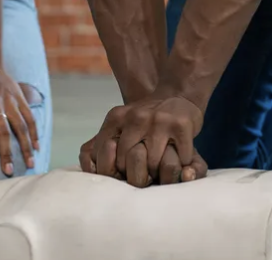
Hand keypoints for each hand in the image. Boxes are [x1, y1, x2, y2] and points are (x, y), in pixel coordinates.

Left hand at [0, 61, 39, 176]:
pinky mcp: (20, 100)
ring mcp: (11, 103)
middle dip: (6, 152)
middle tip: (9, 170)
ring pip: (20, 127)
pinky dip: (34, 132)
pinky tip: (36, 146)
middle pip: (3, 132)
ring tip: (29, 163)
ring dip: (25, 146)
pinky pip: (29, 118)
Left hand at [77, 92, 206, 187]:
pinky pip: (177, 158)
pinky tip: (179, 160)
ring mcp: (160, 120)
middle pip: (129, 162)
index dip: (114, 170)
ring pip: (153, 163)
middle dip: (137, 173)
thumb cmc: (146, 118)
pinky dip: (179, 164)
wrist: (178, 94)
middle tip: (145, 176)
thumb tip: (90, 167)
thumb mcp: (119, 123)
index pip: (105, 155)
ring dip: (159, 171)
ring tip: (161, 170)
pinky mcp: (181, 125)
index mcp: (116, 117)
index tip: (124, 174)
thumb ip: (100, 143)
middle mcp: (136, 117)